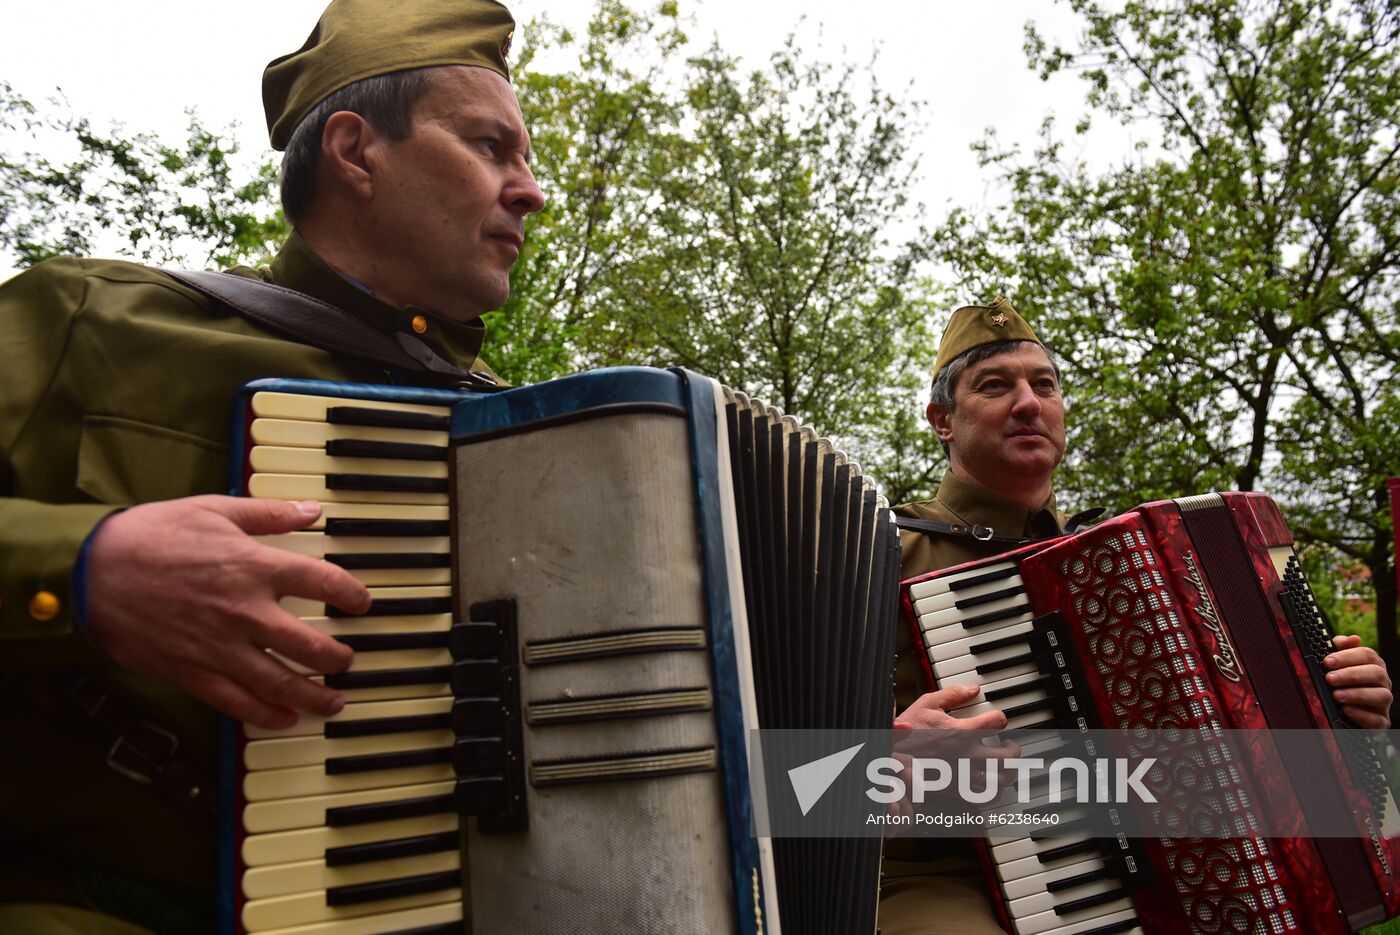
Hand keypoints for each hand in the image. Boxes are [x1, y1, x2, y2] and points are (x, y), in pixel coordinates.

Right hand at [87, 495, 370, 729]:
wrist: (91, 571)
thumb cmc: (151, 535)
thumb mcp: (213, 510)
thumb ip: (268, 514)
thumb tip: (312, 510)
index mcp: (254, 567)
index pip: (323, 583)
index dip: (352, 594)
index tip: (362, 603)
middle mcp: (245, 612)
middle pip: (311, 645)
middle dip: (338, 658)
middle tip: (348, 661)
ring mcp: (220, 647)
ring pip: (280, 682)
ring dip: (314, 696)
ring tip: (334, 701)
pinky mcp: (193, 672)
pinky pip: (238, 702)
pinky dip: (266, 714)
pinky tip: (285, 717)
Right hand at [889, 684, 1016, 820]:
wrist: (891, 759)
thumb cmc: (908, 732)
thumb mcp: (926, 704)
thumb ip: (952, 694)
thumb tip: (973, 689)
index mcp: (962, 732)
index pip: (998, 722)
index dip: (1000, 717)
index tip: (996, 719)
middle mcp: (967, 755)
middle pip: (1007, 755)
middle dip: (1013, 748)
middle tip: (1009, 744)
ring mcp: (965, 774)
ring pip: (1001, 777)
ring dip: (1009, 769)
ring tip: (1005, 763)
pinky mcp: (959, 789)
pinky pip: (987, 796)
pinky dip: (996, 790)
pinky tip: (993, 781)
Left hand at [1325, 635, 1391, 728]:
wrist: (1345, 710)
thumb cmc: (1342, 681)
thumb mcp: (1339, 663)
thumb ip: (1342, 648)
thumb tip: (1352, 638)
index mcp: (1374, 665)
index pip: (1368, 654)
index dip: (1348, 656)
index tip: (1328, 661)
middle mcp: (1383, 683)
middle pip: (1376, 673)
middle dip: (1352, 675)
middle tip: (1330, 678)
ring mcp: (1384, 703)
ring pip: (1382, 696)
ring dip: (1358, 694)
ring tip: (1336, 695)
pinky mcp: (1381, 721)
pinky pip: (1378, 720)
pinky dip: (1362, 715)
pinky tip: (1346, 710)